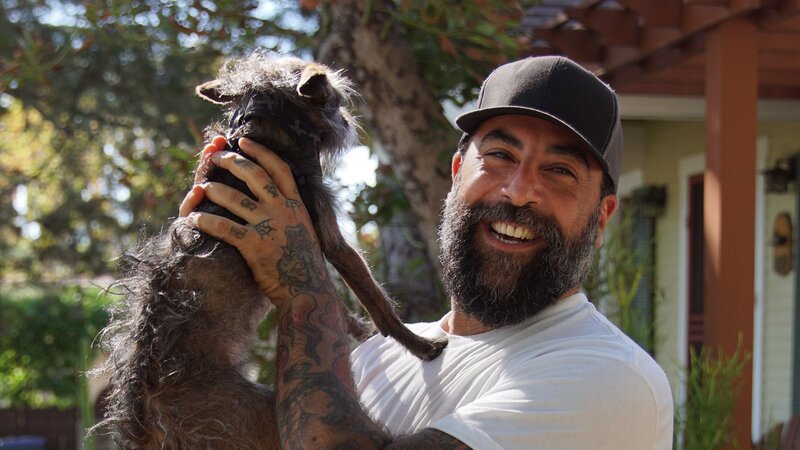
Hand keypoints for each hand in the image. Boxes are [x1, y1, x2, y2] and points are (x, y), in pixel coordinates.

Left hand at [179, 137, 330, 305]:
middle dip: (231, 162)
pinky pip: (223, 227)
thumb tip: (283, 200)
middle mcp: (283, 210)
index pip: (279, 168)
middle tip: (215, 158)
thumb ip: (292, 214)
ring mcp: (268, 226)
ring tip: (200, 187)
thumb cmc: (304, 265)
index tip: (245, 141)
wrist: (308, 291)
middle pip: (253, 175)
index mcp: (296, 205)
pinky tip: (193, 219)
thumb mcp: (305, 231)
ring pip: (234, 198)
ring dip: (213, 190)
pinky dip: (205, 221)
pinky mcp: (254, 245)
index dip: (261, 152)